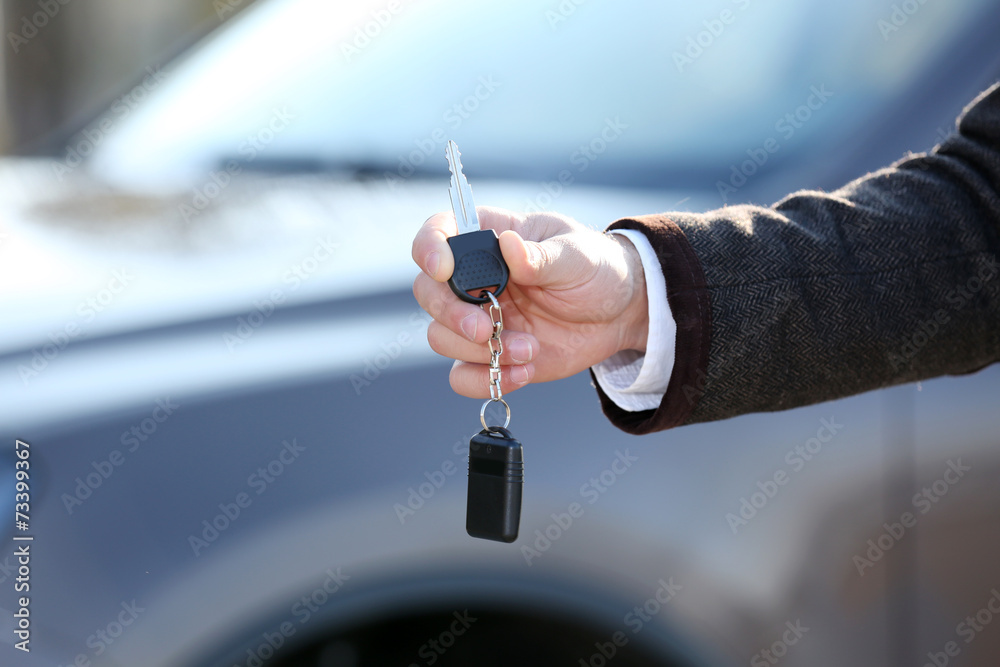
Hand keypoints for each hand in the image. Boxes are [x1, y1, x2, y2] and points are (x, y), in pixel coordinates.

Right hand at [411, 206, 648, 397]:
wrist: (617, 314)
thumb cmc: (596, 269)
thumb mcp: (578, 256)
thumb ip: (542, 256)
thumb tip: (509, 246)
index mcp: (489, 237)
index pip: (439, 231)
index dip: (429, 248)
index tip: (443, 270)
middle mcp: (473, 278)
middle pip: (428, 292)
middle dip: (451, 315)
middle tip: (486, 330)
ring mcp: (477, 318)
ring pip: (441, 337)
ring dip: (479, 352)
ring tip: (529, 350)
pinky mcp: (488, 355)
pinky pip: (462, 376)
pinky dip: (485, 380)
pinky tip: (524, 371)